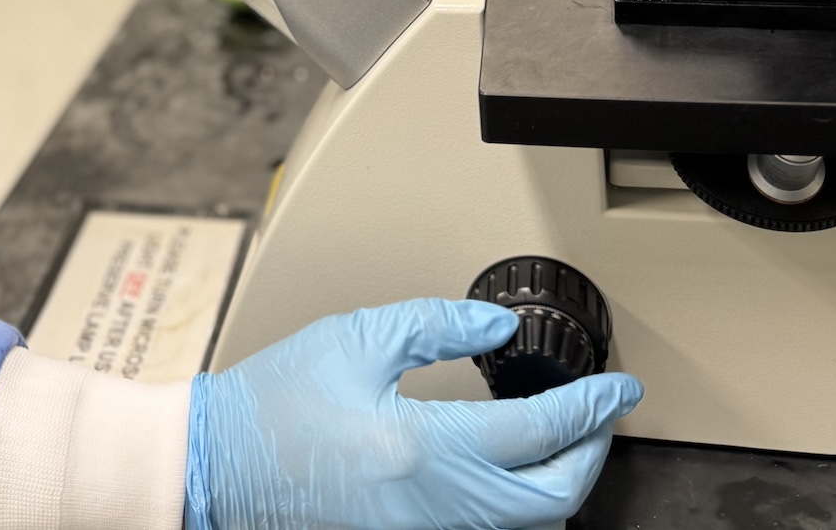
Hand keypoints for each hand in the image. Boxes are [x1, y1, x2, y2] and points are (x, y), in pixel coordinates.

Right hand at [186, 299, 641, 529]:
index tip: (618, 386)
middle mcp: (430, 506)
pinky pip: (486, 529)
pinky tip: (514, 467)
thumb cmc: (271, 403)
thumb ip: (437, 326)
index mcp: (420, 447)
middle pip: (551, 499)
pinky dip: (517, 501)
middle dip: (590, 454)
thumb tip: (498, 327)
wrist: (217, 465)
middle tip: (602, 414)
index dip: (590, 407)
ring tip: (567, 434)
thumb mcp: (357, 338)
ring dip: (559, 481)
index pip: (537, 433)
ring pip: (525, 524)